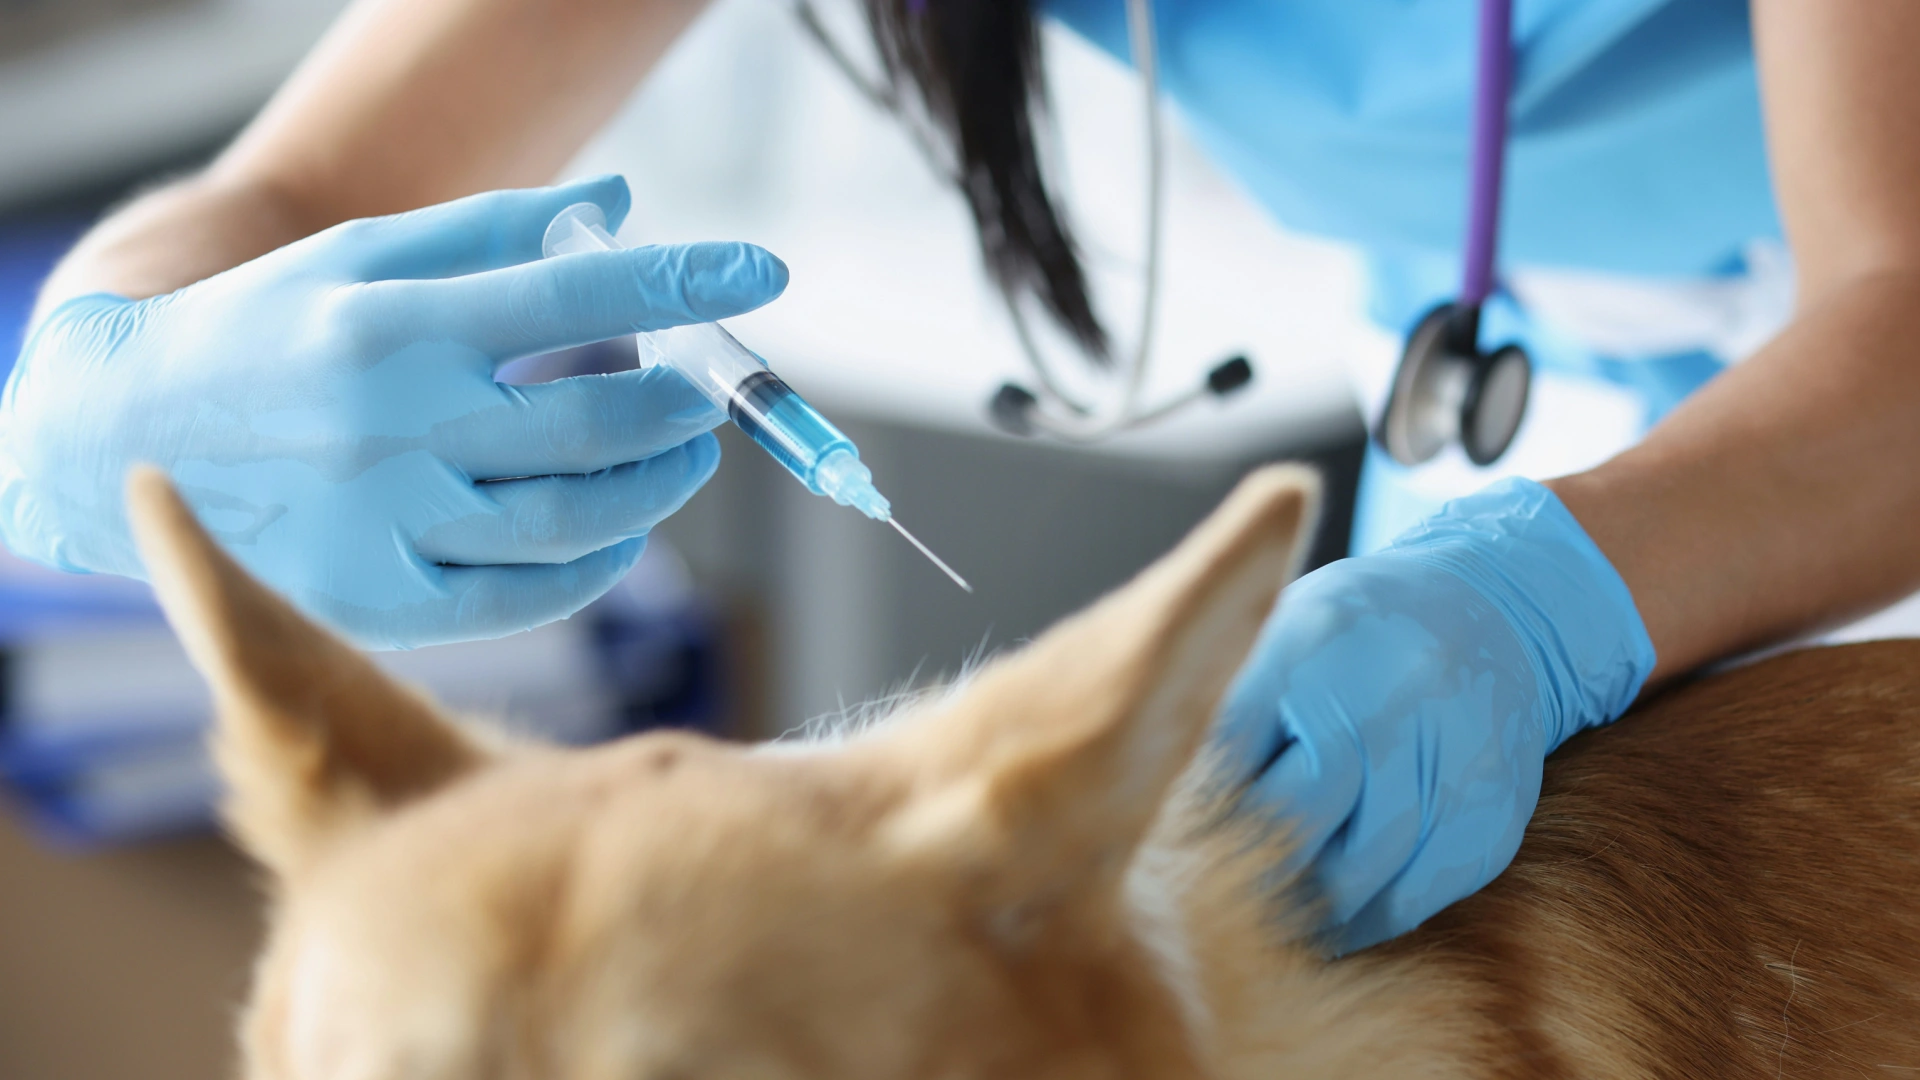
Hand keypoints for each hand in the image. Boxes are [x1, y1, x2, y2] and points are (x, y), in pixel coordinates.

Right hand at [0, 176, 786, 648]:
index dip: (680, 281)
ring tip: (677, 454)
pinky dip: (598, 561)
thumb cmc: (271, 329)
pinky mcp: (380, 601)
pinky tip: (622, 526)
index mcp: (391, 325)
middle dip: (681, 407)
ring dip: (655, 485)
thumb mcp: (365, 255)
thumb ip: (498, 231)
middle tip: (704, 395)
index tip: (760, 271)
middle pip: (592, 425)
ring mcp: (385, 525)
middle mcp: (391, 430)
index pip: (570, 296)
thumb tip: (622, 203)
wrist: (127, 437)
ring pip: (572, 520)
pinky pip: (527, 595)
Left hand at [1215, 479, 1654, 951]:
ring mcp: (1449, 753)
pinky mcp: (1491, 810)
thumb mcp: (1287, 628)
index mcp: (1315, 639)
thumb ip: (1235, 701)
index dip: (1195, 808)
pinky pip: (1414, 896)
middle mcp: (1390, 691)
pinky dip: (1365, 922)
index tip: (1170, 842)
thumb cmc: (1357, 631)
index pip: (1230, 748)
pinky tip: (1331, 925)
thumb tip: (1167, 803)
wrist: (1494, 611)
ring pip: (1355, 873)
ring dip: (1301, 912)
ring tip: (1260, 926)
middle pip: (1292, 818)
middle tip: (1207, 900)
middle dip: (1243, 866)